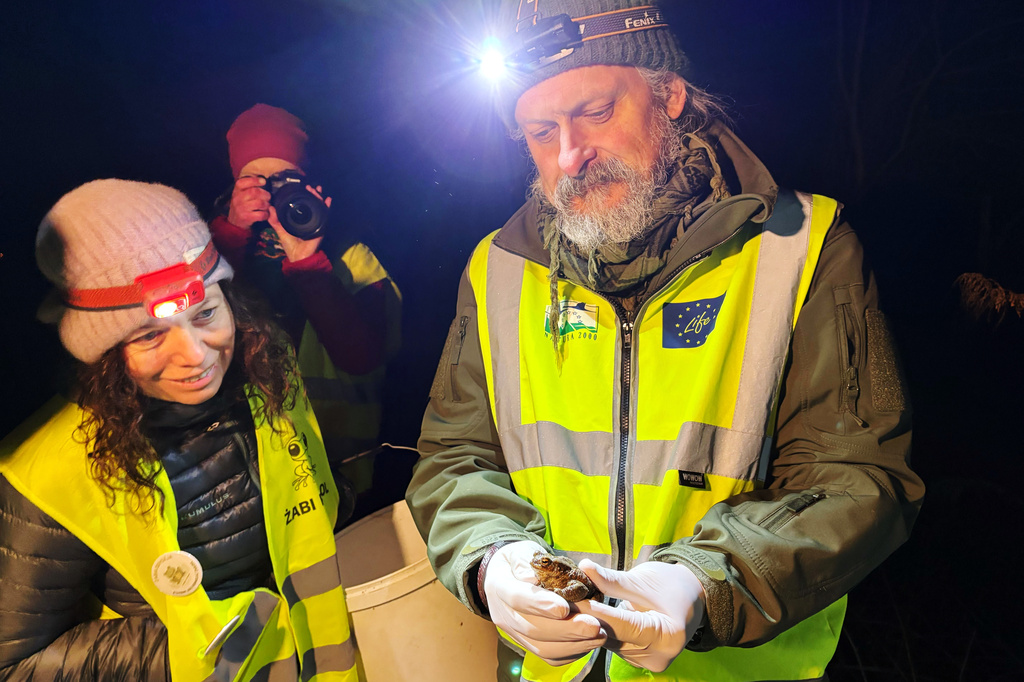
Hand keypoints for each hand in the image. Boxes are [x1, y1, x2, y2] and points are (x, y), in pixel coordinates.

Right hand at [227, 175, 271, 229]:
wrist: (235, 223)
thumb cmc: (241, 206)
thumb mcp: (241, 195)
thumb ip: (249, 187)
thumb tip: (263, 180)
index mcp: (236, 191)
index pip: (242, 182)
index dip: (254, 180)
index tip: (263, 181)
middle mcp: (237, 199)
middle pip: (254, 192)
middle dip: (265, 194)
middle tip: (268, 197)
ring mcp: (241, 209)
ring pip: (259, 203)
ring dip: (266, 204)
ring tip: (266, 206)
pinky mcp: (246, 218)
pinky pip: (261, 214)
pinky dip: (266, 214)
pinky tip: (265, 214)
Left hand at [267, 184, 330, 262]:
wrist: (298, 256)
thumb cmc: (290, 245)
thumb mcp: (280, 230)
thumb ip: (275, 220)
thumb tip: (270, 208)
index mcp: (301, 219)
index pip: (304, 205)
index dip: (305, 196)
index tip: (303, 187)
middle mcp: (310, 219)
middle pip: (314, 204)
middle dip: (313, 194)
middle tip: (310, 187)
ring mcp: (316, 223)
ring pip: (320, 207)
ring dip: (320, 198)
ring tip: (317, 190)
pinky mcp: (320, 227)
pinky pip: (325, 216)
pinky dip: (327, 208)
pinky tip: (328, 201)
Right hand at [483, 541, 606, 664]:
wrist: (507, 575)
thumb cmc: (519, 560)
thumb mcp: (520, 550)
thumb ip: (525, 561)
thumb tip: (533, 578)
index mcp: (499, 586)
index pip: (517, 598)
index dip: (540, 605)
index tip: (565, 609)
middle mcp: (503, 614)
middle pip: (532, 628)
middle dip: (566, 630)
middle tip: (595, 625)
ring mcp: (514, 633)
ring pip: (541, 647)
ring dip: (573, 644)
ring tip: (599, 635)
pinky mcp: (527, 644)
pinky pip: (549, 656)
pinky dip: (571, 652)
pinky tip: (590, 642)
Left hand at [576, 560, 704, 672]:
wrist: (691, 597)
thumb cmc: (671, 585)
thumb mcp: (642, 579)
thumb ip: (612, 580)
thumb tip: (584, 568)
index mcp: (667, 635)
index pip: (621, 624)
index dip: (593, 610)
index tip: (570, 598)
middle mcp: (659, 656)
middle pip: (613, 637)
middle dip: (587, 618)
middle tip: (562, 602)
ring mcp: (650, 662)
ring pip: (609, 642)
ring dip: (591, 625)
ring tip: (571, 606)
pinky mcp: (640, 661)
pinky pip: (614, 644)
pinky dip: (602, 629)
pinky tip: (587, 616)